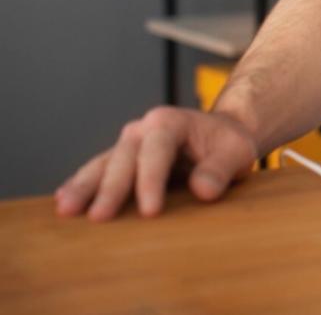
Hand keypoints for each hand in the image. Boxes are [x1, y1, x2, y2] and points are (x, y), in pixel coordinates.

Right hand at [54, 106, 257, 219]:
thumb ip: (221, 169)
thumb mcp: (237, 153)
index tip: (150, 211)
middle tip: (99, 218)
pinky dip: (82, 186)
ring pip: (102, 165)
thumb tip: (203, 190)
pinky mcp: (120, 161)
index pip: (156, 151)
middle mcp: (142, 129)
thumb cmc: (228, 144)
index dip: (151, 181)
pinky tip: (64, 202)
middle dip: (111, 189)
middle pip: (122, 159)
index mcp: (170, 122)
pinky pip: (98, 172)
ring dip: (84, 187)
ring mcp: (127, 145)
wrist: (221, 135)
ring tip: (66, 209)